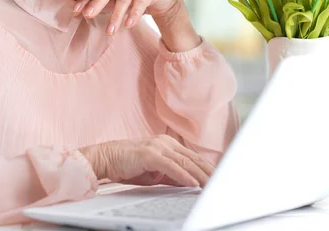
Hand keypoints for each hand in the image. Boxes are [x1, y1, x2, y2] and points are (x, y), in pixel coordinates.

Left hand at [73, 0, 201, 51]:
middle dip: (96, 4)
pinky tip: (128, 25)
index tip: (75, 11)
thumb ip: (104, 4)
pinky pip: (140, 2)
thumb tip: (82, 12)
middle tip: (87, 16)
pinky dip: (134, 14)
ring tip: (110, 31)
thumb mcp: (118, 0)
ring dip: (116, 16)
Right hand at [79, 135, 214, 186]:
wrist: (105, 158)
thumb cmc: (128, 165)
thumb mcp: (154, 172)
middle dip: (210, 173)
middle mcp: (165, 143)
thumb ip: (172, 175)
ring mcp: (158, 147)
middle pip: (194, 159)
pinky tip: (193, 183)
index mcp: (168, 145)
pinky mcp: (149, 154)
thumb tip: (190, 183)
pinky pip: (171, 166)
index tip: (220, 179)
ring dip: (201, 176)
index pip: (193, 158)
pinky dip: (184, 175)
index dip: (208, 168)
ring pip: (186, 162)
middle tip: (223, 184)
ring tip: (213, 186)